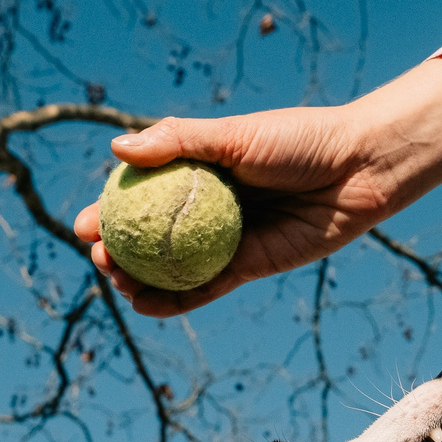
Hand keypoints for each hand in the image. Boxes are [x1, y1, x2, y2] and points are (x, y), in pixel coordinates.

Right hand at [76, 48, 441, 316]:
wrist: (360, 169)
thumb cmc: (300, 140)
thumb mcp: (235, 136)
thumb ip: (179, 141)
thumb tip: (119, 148)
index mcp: (197, 169)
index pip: (140, 194)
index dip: (108, 212)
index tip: (82, 225)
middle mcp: (207, 206)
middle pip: (148, 235)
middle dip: (116, 251)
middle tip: (99, 257)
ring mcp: (226, 239)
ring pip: (171, 267)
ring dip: (138, 280)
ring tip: (117, 281)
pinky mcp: (250, 267)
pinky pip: (204, 289)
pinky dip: (175, 300)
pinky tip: (147, 305)